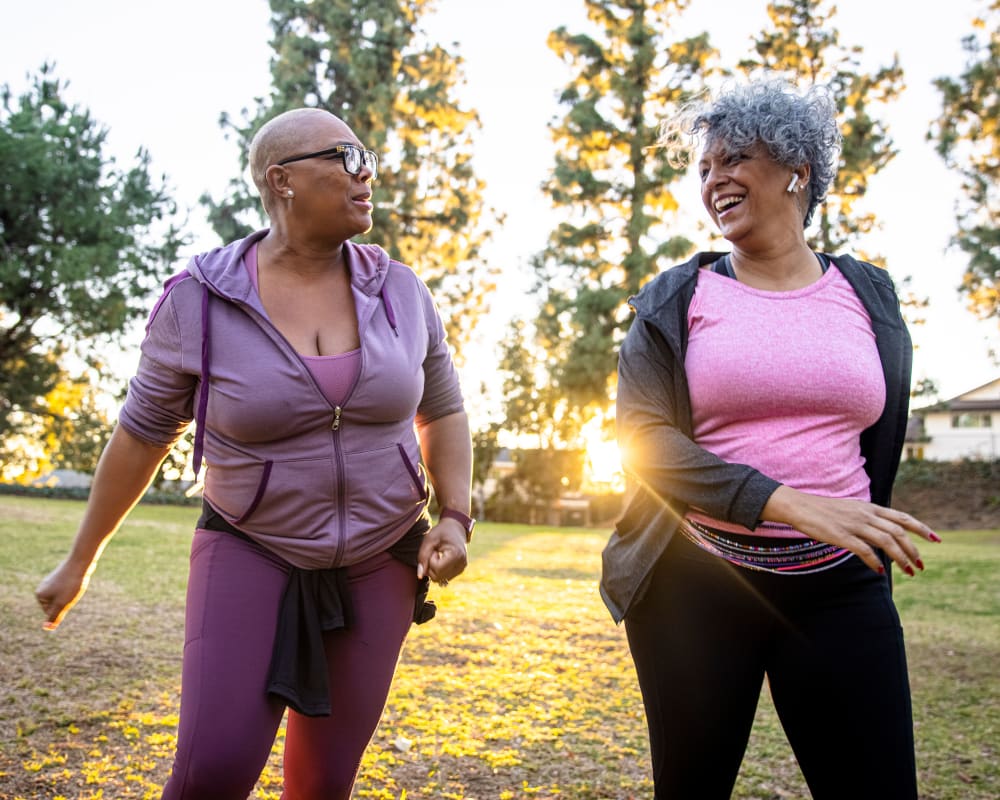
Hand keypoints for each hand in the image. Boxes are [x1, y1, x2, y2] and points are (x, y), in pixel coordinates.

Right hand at [35, 559, 90, 630]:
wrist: (80, 563)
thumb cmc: (70, 584)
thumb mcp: (62, 604)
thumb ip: (54, 616)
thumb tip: (46, 628)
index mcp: (39, 595)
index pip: (51, 612)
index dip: (63, 607)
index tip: (66, 596)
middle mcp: (42, 588)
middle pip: (57, 605)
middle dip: (66, 602)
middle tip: (71, 591)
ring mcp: (51, 581)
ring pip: (64, 597)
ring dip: (71, 595)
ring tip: (74, 585)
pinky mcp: (61, 577)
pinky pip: (68, 589)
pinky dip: (74, 588)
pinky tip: (76, 580)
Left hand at [417, 520, 468, 586]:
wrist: (455, 528)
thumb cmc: (441, 532)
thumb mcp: (429, 540)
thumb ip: (423, 556)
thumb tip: (420, 576)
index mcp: (456, 554)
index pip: (437, 569)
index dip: (430, 560)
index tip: (434, 550)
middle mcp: (462, 563)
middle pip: (438, 577)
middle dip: (431, 566)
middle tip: (434, 553)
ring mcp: (462, 568)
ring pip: (440, 579)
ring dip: (435, 569)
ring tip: (439, 555)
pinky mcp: (460, 570)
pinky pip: (444, 577)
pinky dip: (439, 570)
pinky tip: (442, 559)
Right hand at [764, 486, 940, 575]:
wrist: (799, 506)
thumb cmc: (823, 510)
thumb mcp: (850, 509)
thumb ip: (867, 518)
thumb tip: (882, 531)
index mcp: (869, 507)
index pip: (902, 517)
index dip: (921, 529)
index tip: (935, 540)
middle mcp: (866, 514)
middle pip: (899, 532)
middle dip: (914, 550)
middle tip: (921, 566)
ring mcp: (854, 524)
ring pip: (887, 541)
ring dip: (901, 558)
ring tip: (909, 572)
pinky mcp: (841, 536)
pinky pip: (864, 551)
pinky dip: (876, 562)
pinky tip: (881, 571)